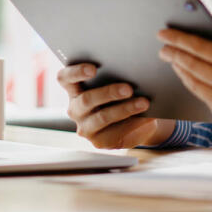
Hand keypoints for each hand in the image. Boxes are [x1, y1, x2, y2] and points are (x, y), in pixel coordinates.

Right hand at [56, 64, 171, 148]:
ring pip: (102, 117)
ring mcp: (85, 127)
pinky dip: (133, 123)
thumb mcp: (118, 82)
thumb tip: (133, 70)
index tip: (93, 69)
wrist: (137, 121)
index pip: (65, 78)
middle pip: (86, 99)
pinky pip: (115, 133)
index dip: (76, 72)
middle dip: (109, 93)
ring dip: (125, 109)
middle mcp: (76, 108)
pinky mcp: (99, 142)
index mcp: (74, 89)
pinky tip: (146, 117)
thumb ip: (117, 75)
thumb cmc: (124, 94)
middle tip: (129, 88)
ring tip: (143, 103)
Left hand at [157, 12, 211, 133]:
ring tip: (174, 61)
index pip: (201, 49)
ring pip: (195, 86)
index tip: (163, 33)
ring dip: (182, 72)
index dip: (179, 40)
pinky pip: (206, 101)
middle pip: (193, 68)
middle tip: (162, 47)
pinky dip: (197, 88)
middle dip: (174, 55)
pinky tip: (192, 78)